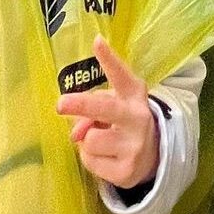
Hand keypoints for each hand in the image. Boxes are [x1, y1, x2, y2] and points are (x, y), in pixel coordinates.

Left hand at [56, 36, 160, 188]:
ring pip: (90, 139)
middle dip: (82, 104)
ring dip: (88, 140)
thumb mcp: (115, 107)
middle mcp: (137, 118)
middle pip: (106, 108)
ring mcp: (133, 146)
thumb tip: (74, 133)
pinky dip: (92, 159)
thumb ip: (93, 110)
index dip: (109, 59)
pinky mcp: (126, 171)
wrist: (154, 155)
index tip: (97, 41)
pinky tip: (107, 157)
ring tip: (102, 140)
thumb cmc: (125, 121)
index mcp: (134, 96)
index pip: (121, 74)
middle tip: (60, 104)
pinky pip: (90, 162)